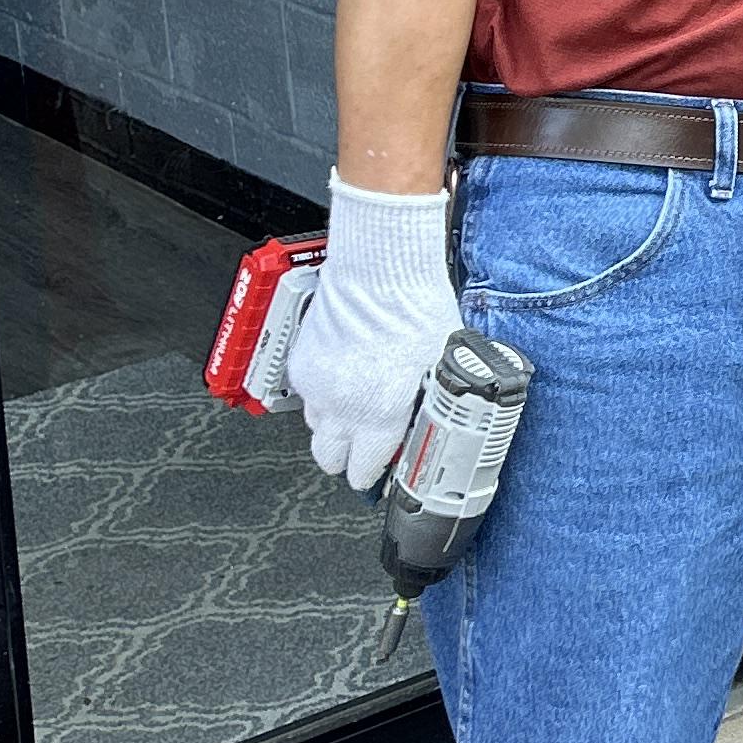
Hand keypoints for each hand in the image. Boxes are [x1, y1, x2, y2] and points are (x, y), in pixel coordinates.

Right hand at [288, 175, 463, 489]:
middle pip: (329, 458)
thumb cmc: (414, 305)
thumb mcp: (441, 363)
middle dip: (348, 458)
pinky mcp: (301, 361)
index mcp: (377, 412)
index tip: (383, 472)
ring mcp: (316, 383)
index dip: (375, 475)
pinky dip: (323, 394)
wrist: (379, 267)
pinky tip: (344, 379)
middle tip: (367, 447)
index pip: (364, 469)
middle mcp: (340, 405)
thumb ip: (432, 401)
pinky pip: (307, 394)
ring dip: (334, 426)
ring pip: (315, 427)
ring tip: (358, 411)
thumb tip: (440, 421)